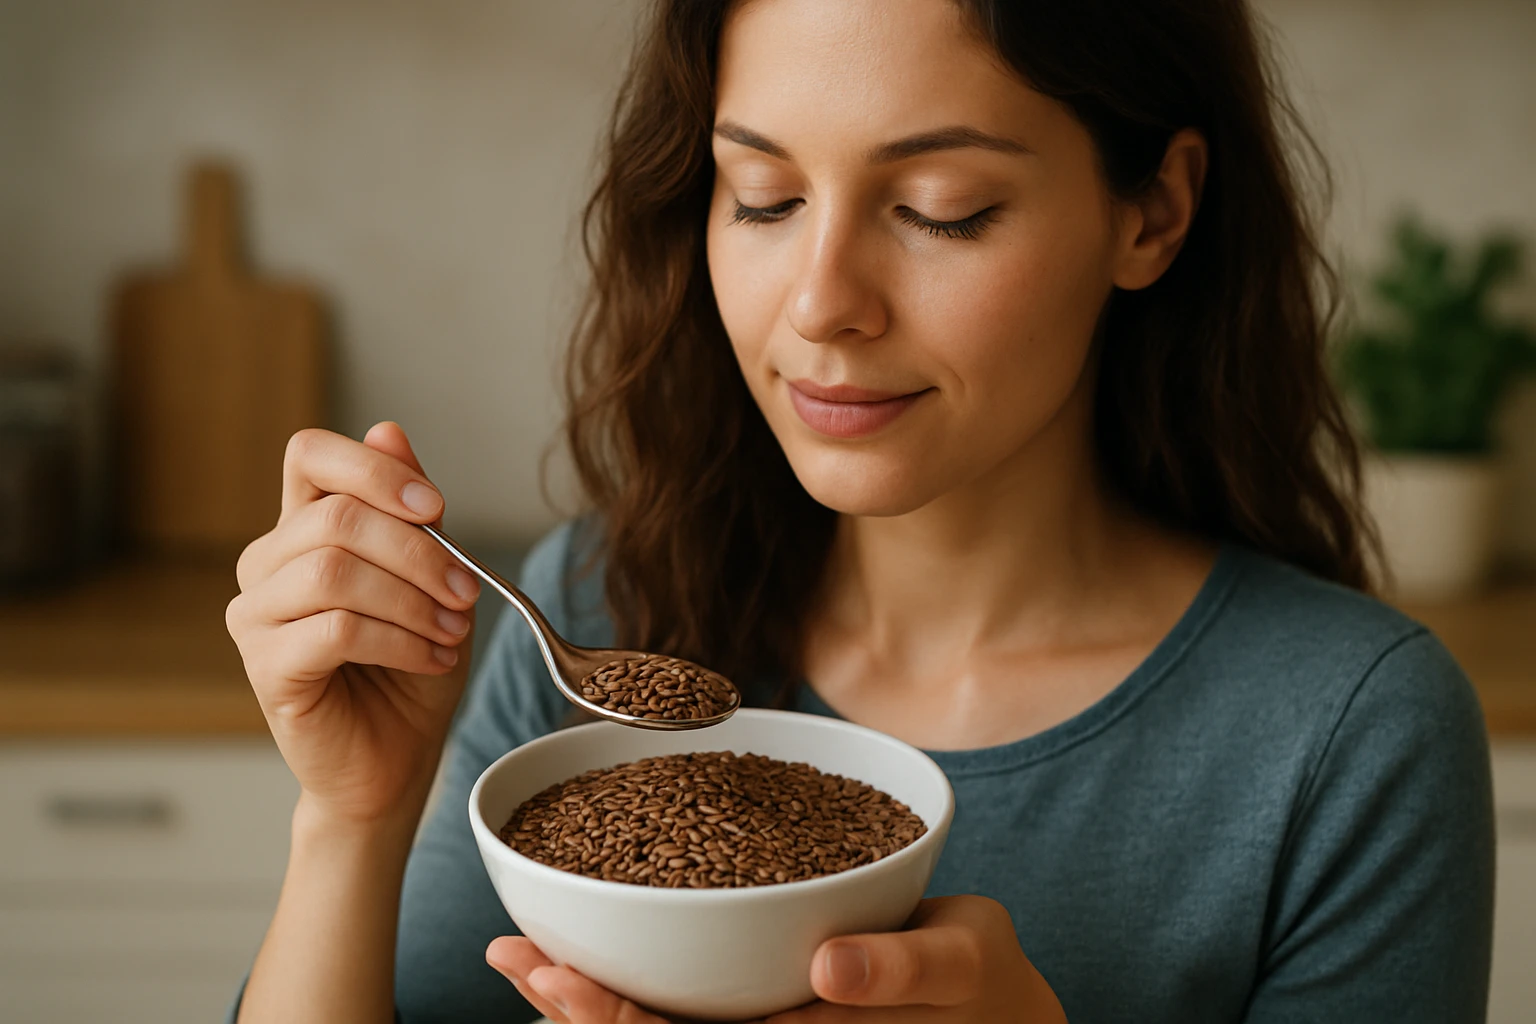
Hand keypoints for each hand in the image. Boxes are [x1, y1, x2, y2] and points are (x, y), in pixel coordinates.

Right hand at [225, 422, 479, 829]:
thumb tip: (389, 430)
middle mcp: (267, 563)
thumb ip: (410, 513)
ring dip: (412, 599)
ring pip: (334, 571)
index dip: (374, 469)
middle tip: (466, 592)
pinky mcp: (265, 667)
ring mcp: (256, 615)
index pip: (309, 454)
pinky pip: (334, 630)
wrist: (396, 759)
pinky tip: (431, 658)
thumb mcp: (430, 578)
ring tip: (451, 629)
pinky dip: (399, 640)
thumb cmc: (412, 665)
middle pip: (337, 516)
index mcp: (303, 527)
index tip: (436, 509)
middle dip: (419, 552)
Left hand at [485, 896, 1065, 1023]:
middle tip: (512, 958)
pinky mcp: (767, 1007)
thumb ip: (900, 974)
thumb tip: (827, 970)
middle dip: (576, 1007)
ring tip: (515, 954)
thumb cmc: (981, 985)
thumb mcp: (960, 969)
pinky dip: (628, 977)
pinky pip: (687, 1004)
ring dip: (582, 998)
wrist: (994, 1006)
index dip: (615, 1022)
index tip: (557, 980)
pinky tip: (581, 943)